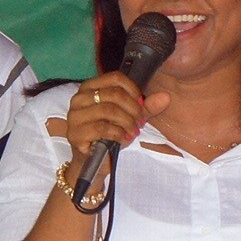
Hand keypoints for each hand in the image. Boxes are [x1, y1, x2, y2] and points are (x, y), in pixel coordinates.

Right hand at [53, 72, 174, 179]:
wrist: (93, 163)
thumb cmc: (109, 136)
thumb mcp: (129, 118)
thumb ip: (146, 108)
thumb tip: (166, 97)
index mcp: (90, 88)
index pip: (115, 78)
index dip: (133, 90)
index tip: (141, 106)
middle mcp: (78, 98)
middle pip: (114, 93)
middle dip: (133, 109)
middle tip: (140, 123)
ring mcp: (74, 116)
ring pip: (108, 109)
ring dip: (127, 122)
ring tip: (133, 132)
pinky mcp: (75, 133)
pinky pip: (102, 127)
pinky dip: (118, 133)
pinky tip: (123, 138)